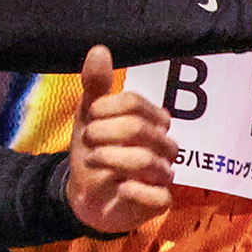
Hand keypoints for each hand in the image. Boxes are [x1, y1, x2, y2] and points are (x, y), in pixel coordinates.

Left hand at [66, 45, 172, 235]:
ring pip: (147, 161)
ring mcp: (164, 175)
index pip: (136, 104)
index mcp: (152, 122)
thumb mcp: (90, 119)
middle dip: (104, 133)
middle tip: (86, 140)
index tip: (89, 117)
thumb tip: (99, 49)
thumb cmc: (97, 153)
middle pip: (140, 129)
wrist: (89, 198)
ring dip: (111, 159)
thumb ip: (96, 87)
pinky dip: (135, 190)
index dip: (107, 108)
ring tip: (92, 160)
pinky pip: (158, 196)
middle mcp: (164, 146)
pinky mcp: (159, 203)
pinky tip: (119, 187)